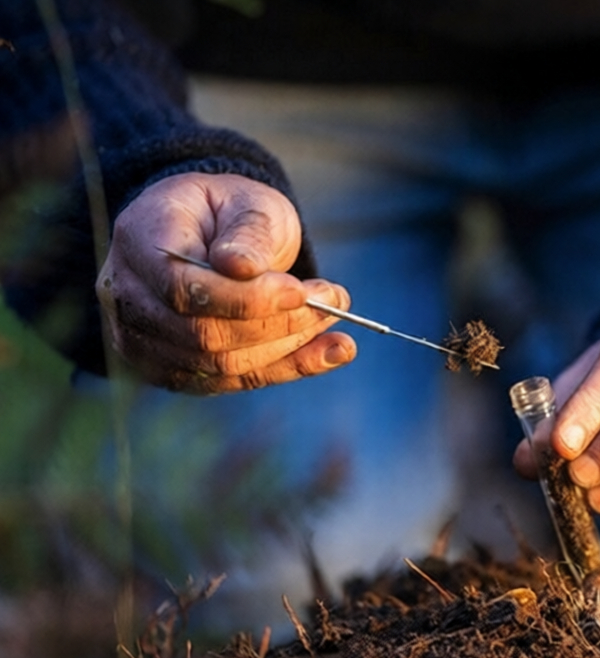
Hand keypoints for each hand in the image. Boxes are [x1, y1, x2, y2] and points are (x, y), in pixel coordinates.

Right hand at [96, 172, 354, 393]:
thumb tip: (241, 267)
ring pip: (219, 365)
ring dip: (289, 348)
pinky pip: (232, 381)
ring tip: (339, 321)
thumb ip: (247, 232)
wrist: (211, 233)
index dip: (244, 299)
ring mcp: (143, 339)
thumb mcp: (247, 201)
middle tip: (334, 301)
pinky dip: (289, 368)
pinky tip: (334, 351)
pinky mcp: (173, 369)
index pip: (183, 288)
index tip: (299, 290)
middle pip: (202, 334)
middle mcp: (127, 295)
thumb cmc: (230, 211)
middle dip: (277, 324)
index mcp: (139, 240)